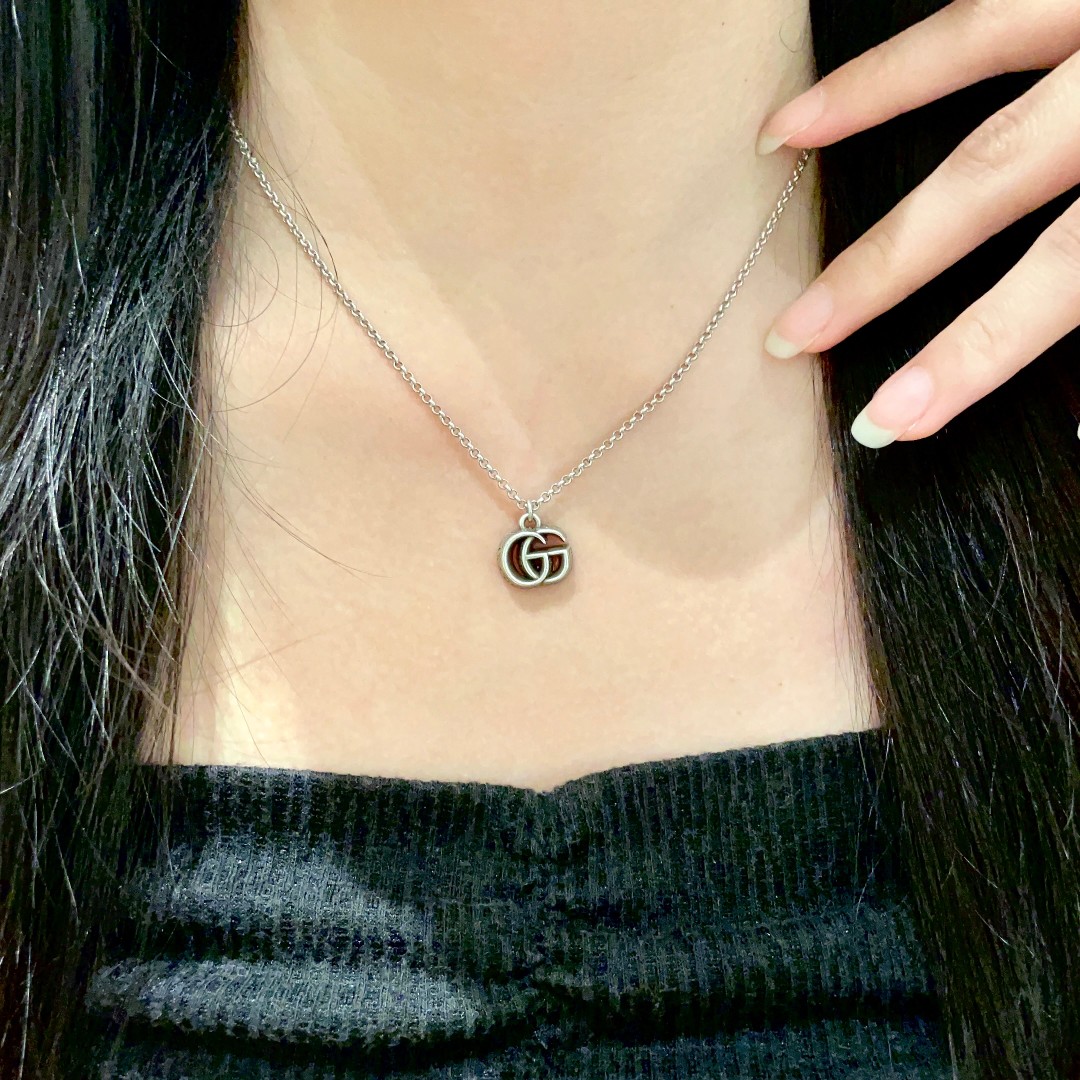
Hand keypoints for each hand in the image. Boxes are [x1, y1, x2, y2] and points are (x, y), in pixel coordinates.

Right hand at [756, 0, 1079, 447]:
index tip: (895, 416)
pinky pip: (986, 5)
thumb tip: (1067, 376)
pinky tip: (835, 85)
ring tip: (776, 152)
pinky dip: (899, 58)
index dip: (977, 349)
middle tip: (794, 334)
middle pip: (991, 177)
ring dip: (864, 112)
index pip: (1066, 272)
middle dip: (886, 264)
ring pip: (974, 57)